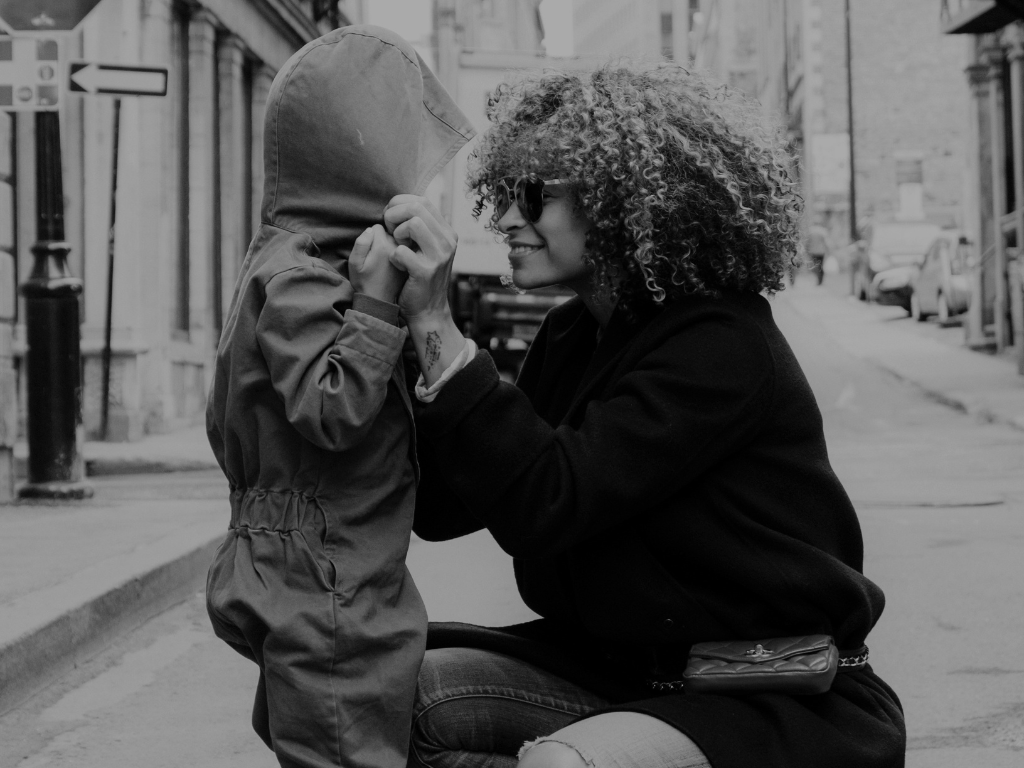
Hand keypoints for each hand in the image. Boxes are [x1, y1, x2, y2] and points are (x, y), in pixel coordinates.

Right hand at [348, 224, 406, 303]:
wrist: (380, 301)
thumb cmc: (364, 282)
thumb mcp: (354, 263)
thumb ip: (361, 243)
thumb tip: (370, 229)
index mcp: (382, 245)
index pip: (377, 227)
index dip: (370, 237)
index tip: (369, 251)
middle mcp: (397, 247)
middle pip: (389, 231)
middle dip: (381, 239)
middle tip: (376, 257)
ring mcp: (406, 253)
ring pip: (397, 240)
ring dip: (391, 246)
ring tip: (384, 262)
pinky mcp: (411, 260)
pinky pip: (404, 249)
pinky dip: (400, 253)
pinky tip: (394, 265)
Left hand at [383, 195, 457, 320]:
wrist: (428, 311)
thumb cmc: (420, 276)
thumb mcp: (427, 248)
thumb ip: (422, 227)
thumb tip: (406, 203)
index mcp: (448, 232)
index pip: (422, 200)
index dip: (399, 204)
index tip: (391, 219)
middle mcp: (448, 242)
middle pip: (417, 207)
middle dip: (395, 215)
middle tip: (390, 232)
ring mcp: (439, 256)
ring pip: (413, 223)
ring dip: (397, 234)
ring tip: (397, 247)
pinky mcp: (426, 272)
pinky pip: (401, 251)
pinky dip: (394, 257)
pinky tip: (398, 265)